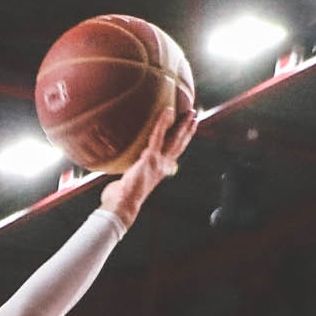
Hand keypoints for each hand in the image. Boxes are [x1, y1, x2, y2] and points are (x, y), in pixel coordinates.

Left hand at [99, 99, 194, 222]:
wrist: (123, 204)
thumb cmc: (122, 196)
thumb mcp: (130, 180)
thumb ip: (131, 171)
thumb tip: (122, 165)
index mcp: (159, 171)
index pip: (174, 152)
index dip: (182, 141)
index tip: (188, 130)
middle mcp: (162, 166)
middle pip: (179, 145)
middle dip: (188, 130)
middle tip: (194, 116)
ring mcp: (158, 162)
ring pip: (175, 140)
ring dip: (184, 125)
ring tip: (190, 112)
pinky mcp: (150, 158)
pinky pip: (157, 136)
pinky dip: (162, 123)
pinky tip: (167, 111)